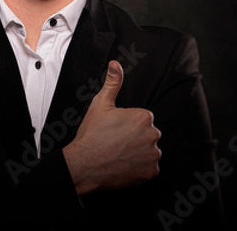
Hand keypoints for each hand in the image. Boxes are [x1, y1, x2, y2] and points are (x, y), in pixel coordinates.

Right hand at [63, 60, 161, 194]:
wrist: (84, 164)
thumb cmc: (92, 135)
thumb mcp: (100, 104)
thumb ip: (113, 83)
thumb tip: (115, 65)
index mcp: (144, 117)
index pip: (142, 119)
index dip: (127, 124)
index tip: (115, 130)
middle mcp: (152, 135)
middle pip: (147, 135)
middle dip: (135, 138)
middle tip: (116, 142)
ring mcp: (152, 155)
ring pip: (149, 151)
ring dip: (138, 153)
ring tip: (119, 154)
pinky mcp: (150, 172)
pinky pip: (149, 168)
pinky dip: (139, 168)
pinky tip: (124, 164)